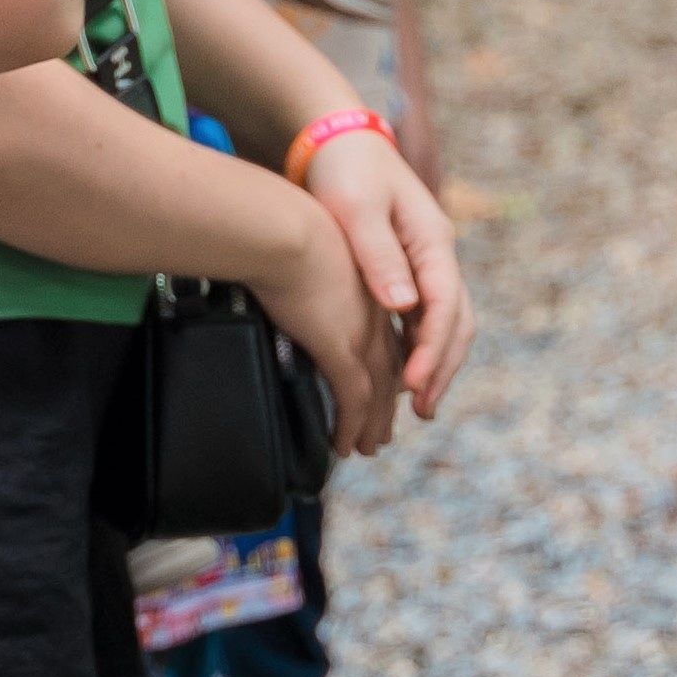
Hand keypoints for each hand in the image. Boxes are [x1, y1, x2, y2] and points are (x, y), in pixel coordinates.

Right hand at [248, 194, 409, 458]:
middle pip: (392, 369)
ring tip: (366, 447)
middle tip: (382, 431)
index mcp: (373, 286)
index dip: (392, 365)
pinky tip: (342, 446)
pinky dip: (350, 428)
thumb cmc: (284, 230)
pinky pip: (353, 401)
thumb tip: (298, 292)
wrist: (283, 229)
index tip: (389, 387)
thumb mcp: (310, 250)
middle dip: (388, 405)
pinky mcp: (343, 349)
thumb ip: (314, 277)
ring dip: (373, 425)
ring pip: (379, 393)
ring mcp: (364, 332)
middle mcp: (377, 313)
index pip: (390, 335)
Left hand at [302, 123, 472, 416]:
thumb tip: (403, 306)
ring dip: (434, 363)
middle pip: (456, 321)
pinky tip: (399, 373)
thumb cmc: (345, 171)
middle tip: (422, 411)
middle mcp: (437, 254)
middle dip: (442, 368)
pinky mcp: (406, 268)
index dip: (432, 350)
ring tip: (416, 403)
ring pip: (444, 322)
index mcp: (433, 239)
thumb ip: (380, 256)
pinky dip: (418, 347)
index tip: (411, 385)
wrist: (337, 141)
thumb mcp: (357, 210)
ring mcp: (425, 261)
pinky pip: (423, 316)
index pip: (445, 306)